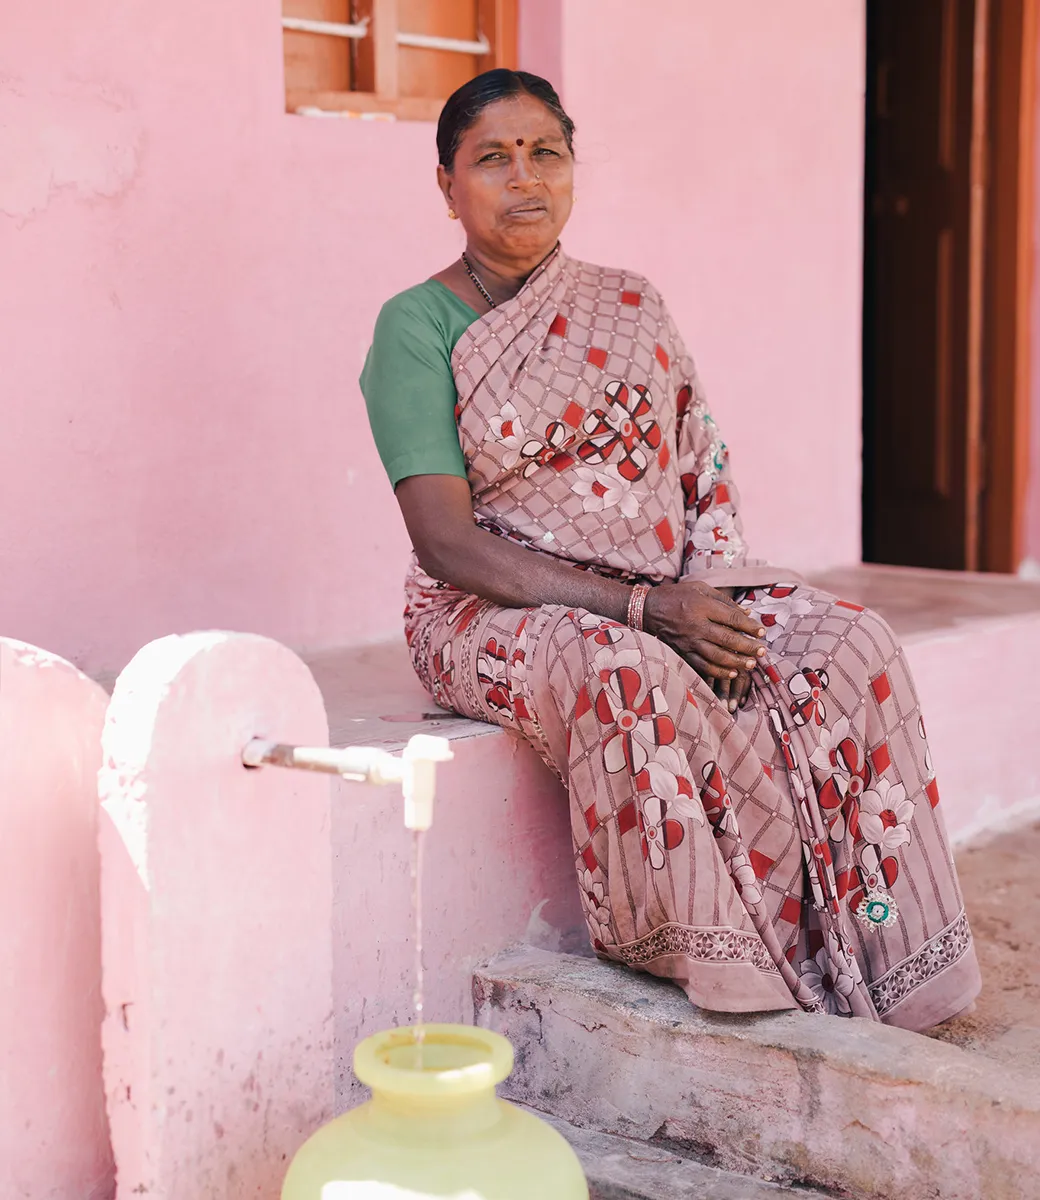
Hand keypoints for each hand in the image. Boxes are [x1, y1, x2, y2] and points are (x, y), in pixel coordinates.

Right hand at [644, 581, 765, 710]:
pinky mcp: (681, 653)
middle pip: (728, 639)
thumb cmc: (676, 596)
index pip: (732, 618)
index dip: (749, 626)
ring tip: (752, 664)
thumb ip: (724, 600)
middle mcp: (696, 626)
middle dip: (748, 647)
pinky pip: (703, 666)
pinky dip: (719, 672)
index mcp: (701, 607)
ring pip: (718, 657)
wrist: (646, 610)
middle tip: (762, 651)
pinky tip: (732, 673)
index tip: (761, 631)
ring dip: (737, 662)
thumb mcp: (700, 589)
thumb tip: (747, 612)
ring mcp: (688, 642)